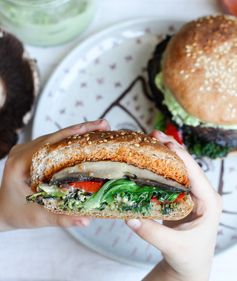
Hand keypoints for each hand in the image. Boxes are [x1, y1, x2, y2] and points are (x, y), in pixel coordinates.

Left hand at [0, 119, 109, 230]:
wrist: (0, 211)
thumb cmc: (15, 214)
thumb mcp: (38, 217)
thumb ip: (62, 219)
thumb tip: (87, 220)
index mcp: (21, 162)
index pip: (53, 142)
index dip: (76, 133)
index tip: (96, 128)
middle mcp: (22, 151)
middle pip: (56, 135)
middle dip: (82, 129)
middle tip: (104, 126)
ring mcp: (26, 150)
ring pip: (55, 137)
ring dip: (77, 133)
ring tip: (99, 131)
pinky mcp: (31, 153)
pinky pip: (53, 143)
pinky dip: (69, 141)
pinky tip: (84, 141)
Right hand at [126, 131, 221, 280]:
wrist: (190, 265)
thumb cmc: (189, 257)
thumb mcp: (173, 246)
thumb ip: (152, 233)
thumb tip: (129, 217)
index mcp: (208, 202)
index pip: (195, 172)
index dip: (180, 155)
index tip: (164, 142)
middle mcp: (201, 194)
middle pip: (186, 165)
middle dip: (171, 149)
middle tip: (153, 135)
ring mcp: (191, 194)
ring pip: (178, 169)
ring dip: (164, 155)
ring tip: (150, 142)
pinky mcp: (180, 197)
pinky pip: (170, 178)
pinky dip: (159, 168)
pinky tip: (148, 162)